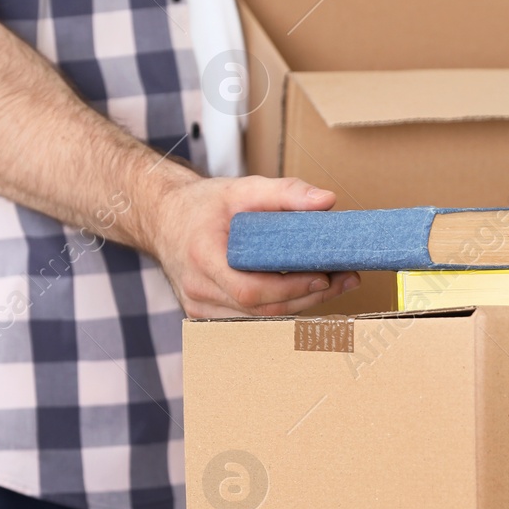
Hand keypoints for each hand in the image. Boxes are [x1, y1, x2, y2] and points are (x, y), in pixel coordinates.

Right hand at [148, 176, 358, 317]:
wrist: (163, 219)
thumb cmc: (202, 205)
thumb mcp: (241, 188)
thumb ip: (284, 192)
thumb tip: (327, 201)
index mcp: (203, 258)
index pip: (250, 290)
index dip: (290, 289)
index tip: (324, 277)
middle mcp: (197, 290)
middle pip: (261, 310)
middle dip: (307, 298)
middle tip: (344, 279)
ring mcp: (199, 308)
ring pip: (258, 320)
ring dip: (299, 306)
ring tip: (333, 284)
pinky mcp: (205, 317)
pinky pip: (249, 320)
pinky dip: (279, 308)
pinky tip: (305, 293)